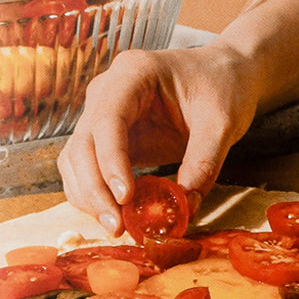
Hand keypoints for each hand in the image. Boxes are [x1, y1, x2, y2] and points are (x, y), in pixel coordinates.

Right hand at [57, 43, 260, 233]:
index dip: (111, 162)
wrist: (221, 77)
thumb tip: (184, 206)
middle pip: (82, 144)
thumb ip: (204, 161)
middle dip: (94, 189)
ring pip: (75, 160)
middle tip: (116, 225)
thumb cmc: (222, 87)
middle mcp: (106, 92)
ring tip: (116, 225)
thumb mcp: (222, 122)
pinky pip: (85, 170)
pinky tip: (115, 214)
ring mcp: (100, 115)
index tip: (125, 197)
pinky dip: (94, 194)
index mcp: (133, 74)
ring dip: (88, 196)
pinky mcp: (105, 139)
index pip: (107, 120)